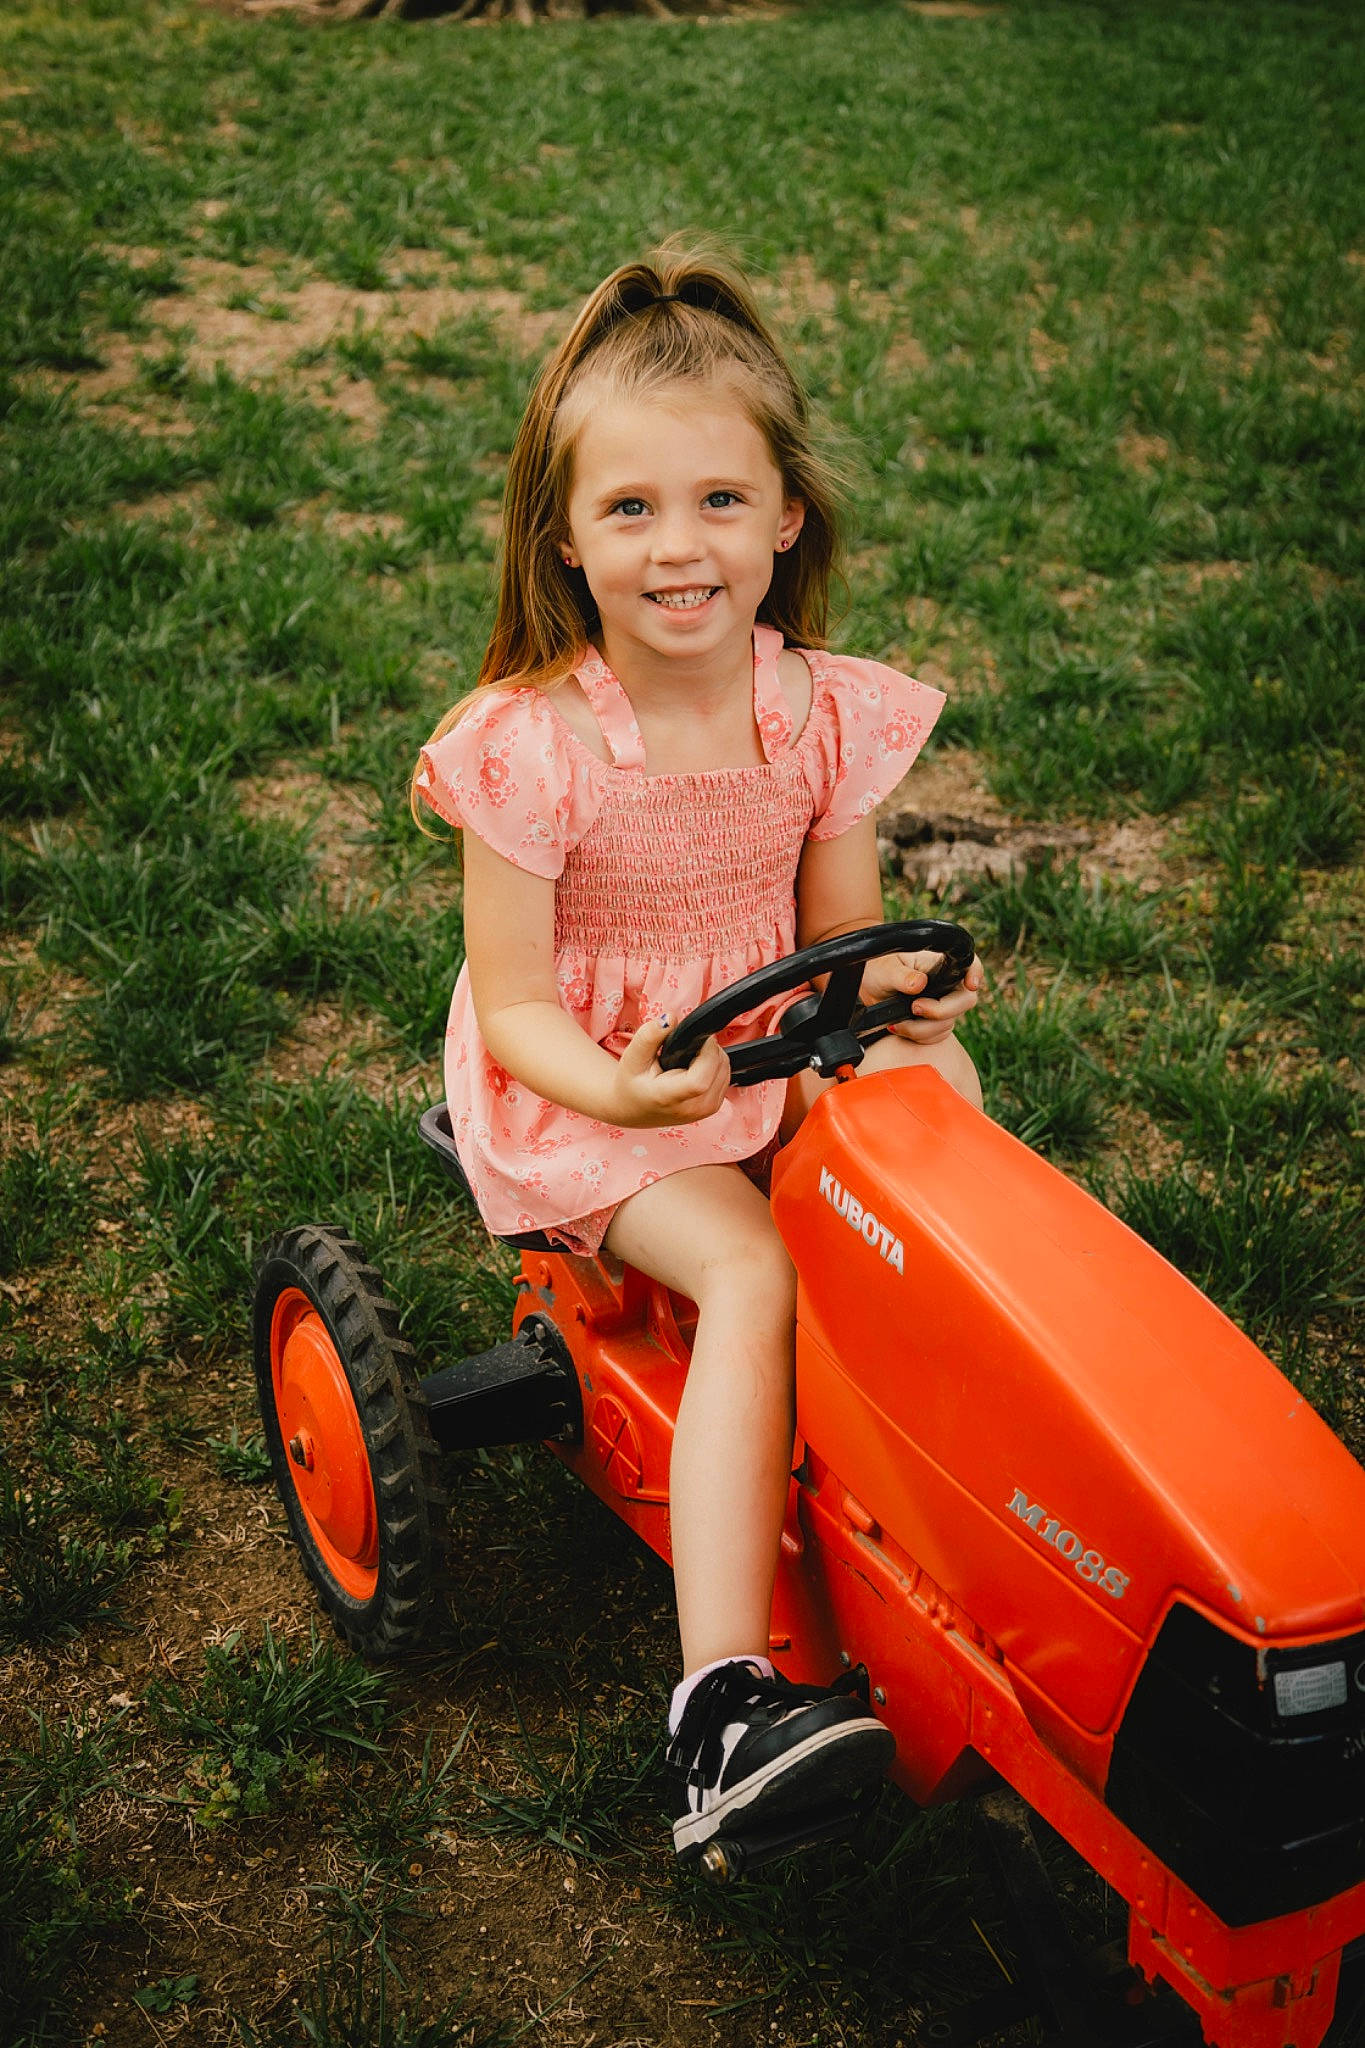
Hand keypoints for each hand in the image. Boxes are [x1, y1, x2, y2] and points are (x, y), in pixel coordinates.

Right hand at [607, 1016, 731, 1128]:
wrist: (633, 1108)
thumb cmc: (632, 1083)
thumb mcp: (633, 1056)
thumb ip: (649, 1036)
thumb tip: (670, 1017)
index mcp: (670, 1098)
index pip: (702, 1077)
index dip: (706, 1050)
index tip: (694, 1039)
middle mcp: (693, 1108)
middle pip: (719, 1067)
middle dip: (707, 1048)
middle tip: (684, 1048)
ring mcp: (706, 1110)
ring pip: (725, 1069)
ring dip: (711, 1056)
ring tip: (686, 1059)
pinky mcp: (714, 1107)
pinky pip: (725, 1077)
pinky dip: (714, 1066)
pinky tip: (693, 1068)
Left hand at [859, 947, 984, 1045]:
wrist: (868, 991)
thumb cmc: (879, 970)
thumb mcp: (885, 969)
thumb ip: (901, 976)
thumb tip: (918, 983)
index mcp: (941, 962)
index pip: (970, 963)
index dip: (976, 973)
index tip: (971, 984)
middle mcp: (947, 984)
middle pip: (965, 1000)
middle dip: (940, 1010)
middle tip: (915, 1008)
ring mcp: (943, 1004)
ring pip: (948, 1023)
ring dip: (922, 1028)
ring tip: (897, 1023)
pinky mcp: (935, 1023)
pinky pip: (936, 1036)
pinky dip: (918, 1036)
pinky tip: (899, 1028)